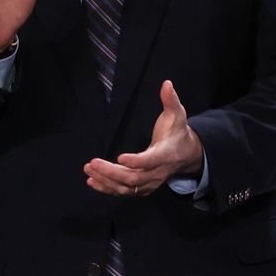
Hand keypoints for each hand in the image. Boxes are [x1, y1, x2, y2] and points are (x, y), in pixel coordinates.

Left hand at [84, 80, 204, 196]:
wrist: (185, 153)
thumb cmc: (177, 132)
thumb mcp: (177, 115)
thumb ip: (170, 100)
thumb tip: (167, 83)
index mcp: (165, 154)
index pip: (150, 161)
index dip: (136, 161)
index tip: (120, 157)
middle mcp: (157, 172)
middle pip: (133, 178)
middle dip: (111, 172)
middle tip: (92, 163)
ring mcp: (150, 182)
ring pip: (126, 188)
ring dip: (106, 181)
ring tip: (89, 170)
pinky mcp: (143, 187)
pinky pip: (124, 192)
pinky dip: (108, 188)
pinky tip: (93, 181)